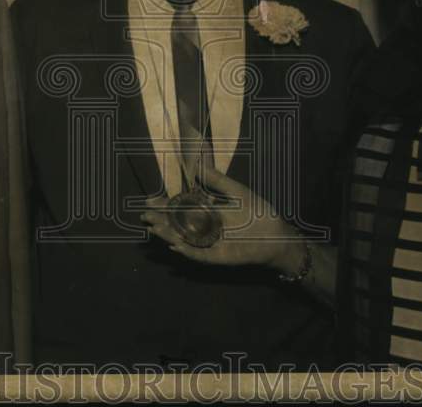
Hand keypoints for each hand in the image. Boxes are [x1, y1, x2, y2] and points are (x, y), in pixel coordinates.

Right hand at [140, 167, 303, 271]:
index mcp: (207, 212)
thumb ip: (216, 180)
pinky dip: (186, 251)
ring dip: (169, 234)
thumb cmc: (258, 211)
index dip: (166, 205)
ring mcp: (209, 244)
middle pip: (178, 225)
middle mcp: (205, 228)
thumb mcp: (235, 191)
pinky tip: (174, 244)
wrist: (276, 234)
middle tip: (145, 216)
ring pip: (184, 240)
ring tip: (154, 228)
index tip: (150, 200)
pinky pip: (198, 255)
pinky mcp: (216, 257)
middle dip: (161, 220)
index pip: (181, 208)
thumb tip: (197, 164)